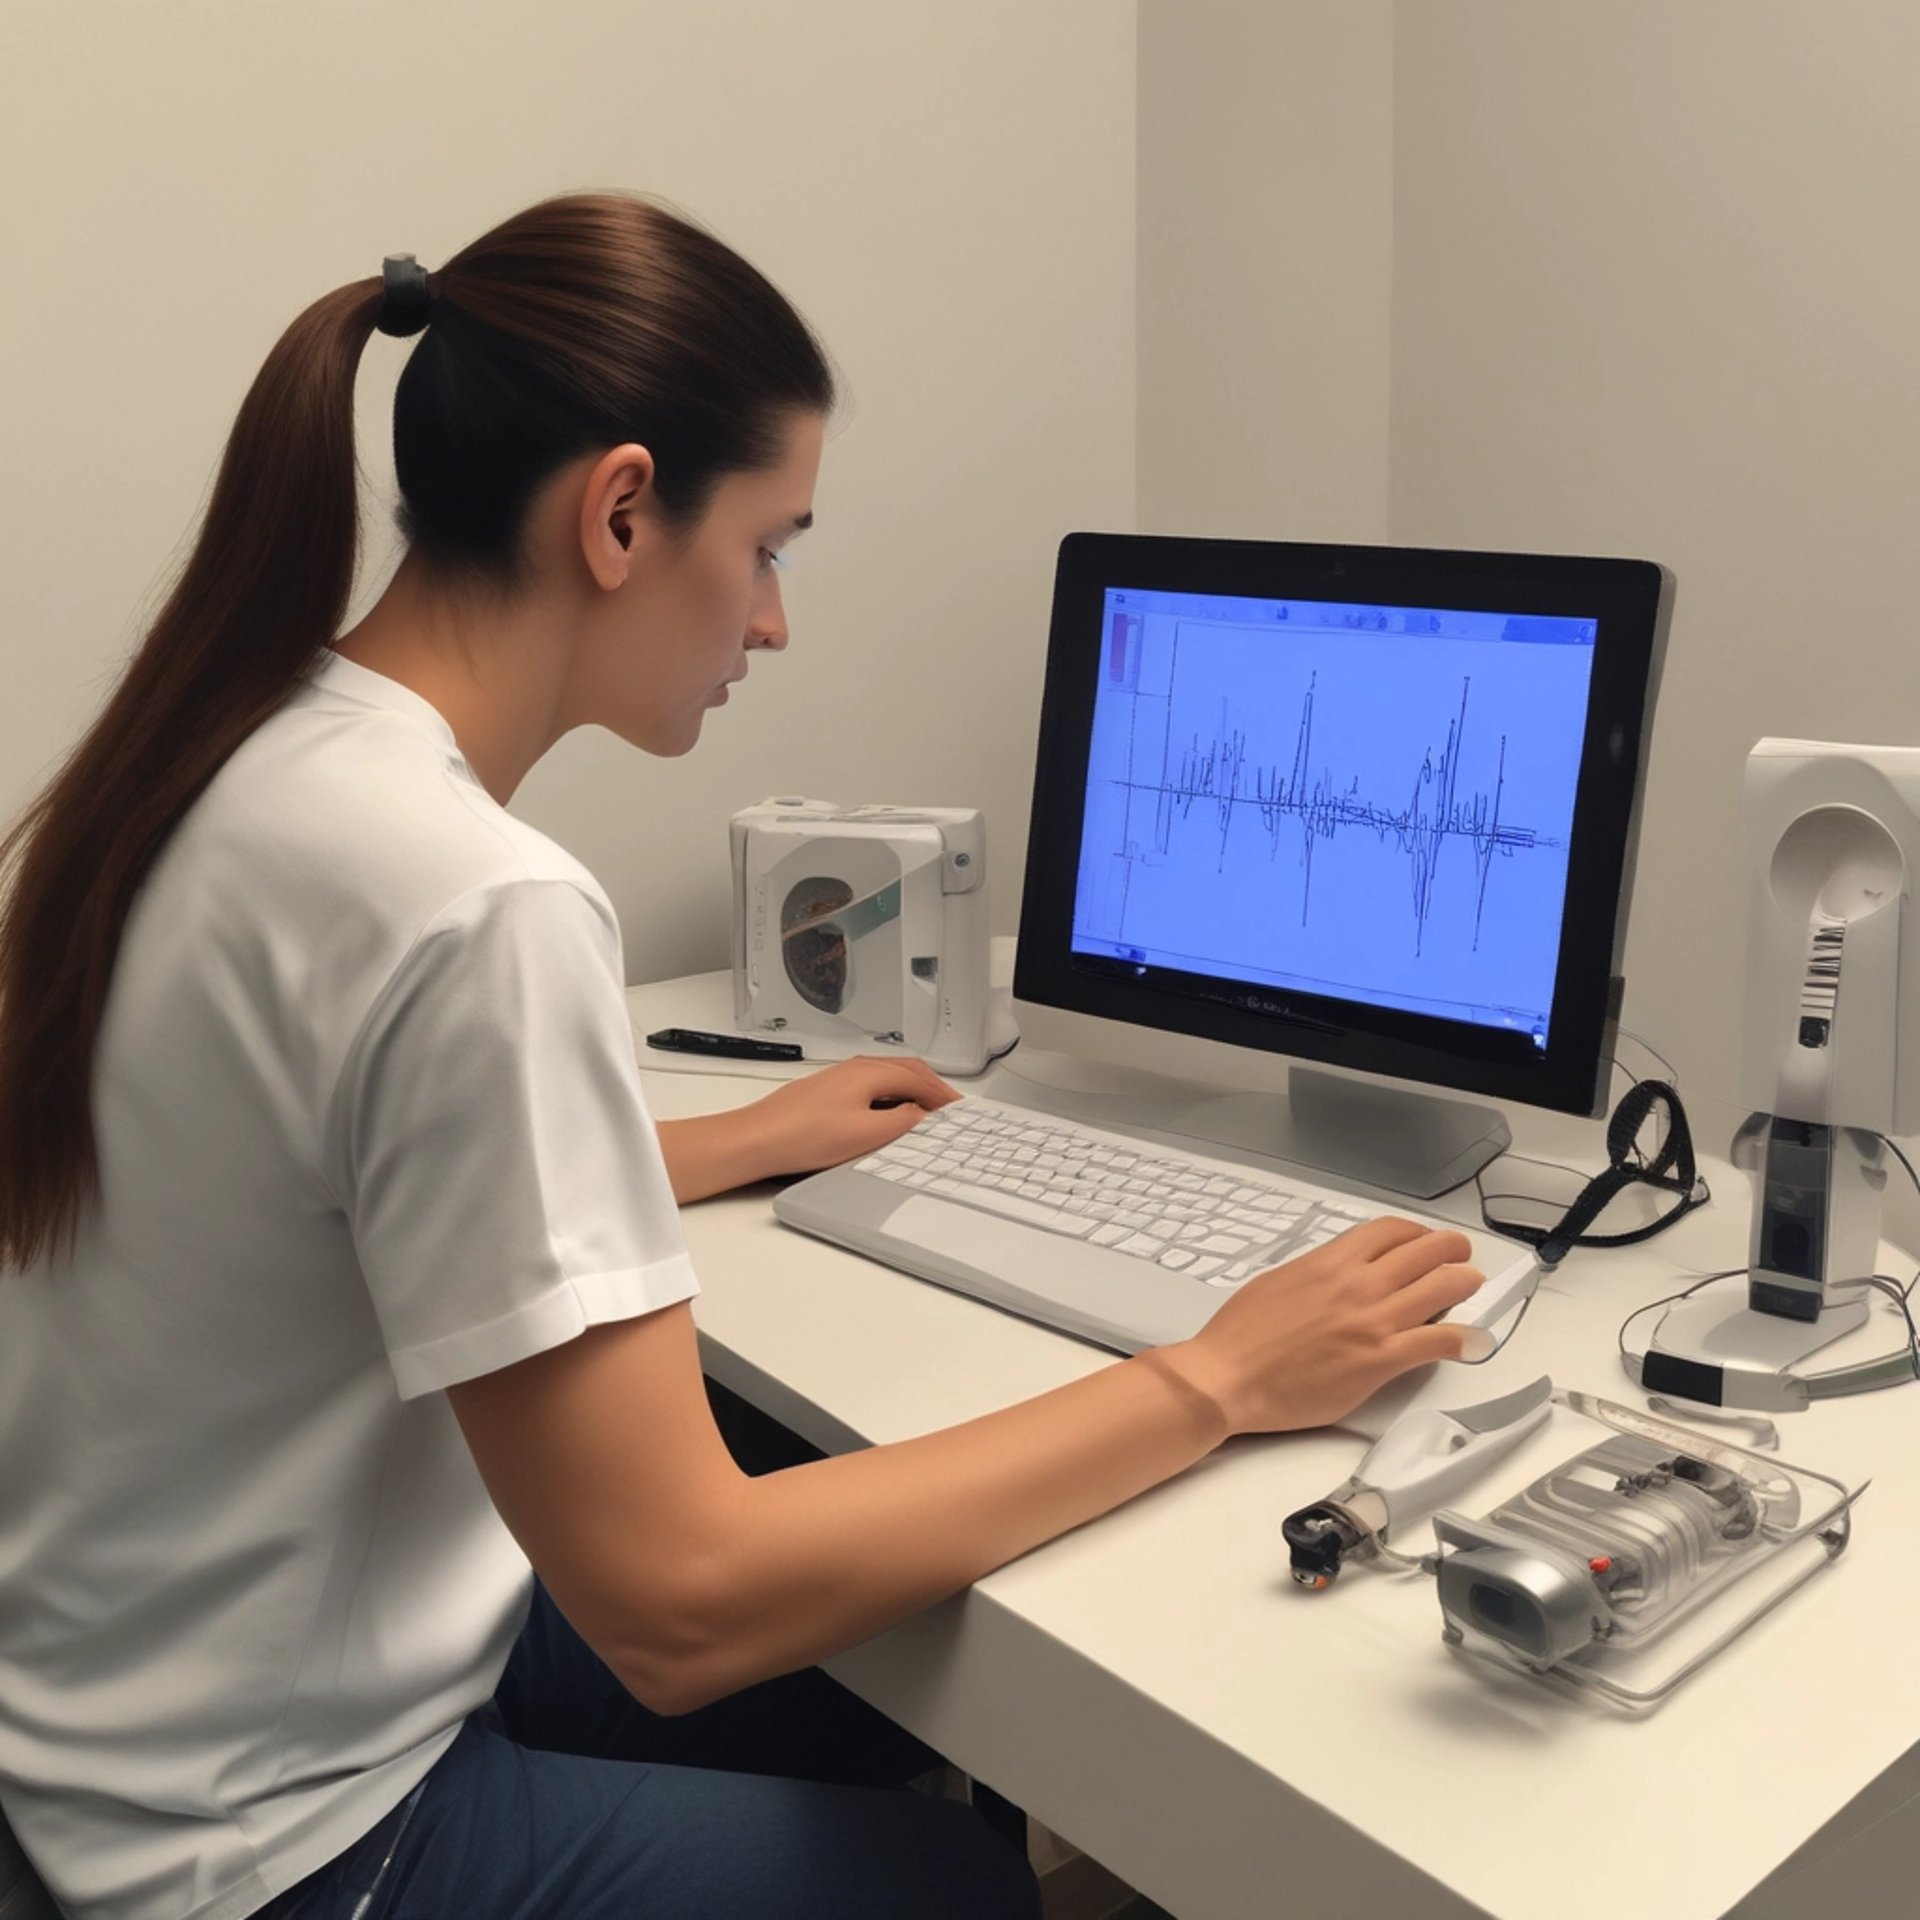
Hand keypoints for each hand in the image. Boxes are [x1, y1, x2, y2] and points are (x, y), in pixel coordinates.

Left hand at [738, 1055, 959, 1181]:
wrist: (757, 1139)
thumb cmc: (803, 1135)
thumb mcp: (865, 1134)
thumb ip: (900, 1122)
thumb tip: (921, 1115)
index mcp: (869, 1072)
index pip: (919, 1078)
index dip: (943, 1094)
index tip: (959, 1109)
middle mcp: (855, 1068)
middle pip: (905, 1070)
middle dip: (931, 1086)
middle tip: (949, 1107)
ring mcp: (839, 1078)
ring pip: (887, 1076)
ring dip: (911, 1089)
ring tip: (925, 1110)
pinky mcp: (827, 1091)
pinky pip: (871, 1086)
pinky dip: (891, 1095)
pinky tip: (888, 1113)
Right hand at [1159, 1218, 1482, 1435]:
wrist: (1227, 1377)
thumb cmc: (1241, 1335)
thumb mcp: (1279, 1281)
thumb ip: (1319, 1274)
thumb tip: (1340, 1275)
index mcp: (1331, 1261)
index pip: (1391, 1230)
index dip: (1417, 1233)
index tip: (1424, 1241)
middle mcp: (1359, 1283)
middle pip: (1427, 1251)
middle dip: (1452, 1251)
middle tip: (1460, 1258)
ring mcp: (1374, 1321)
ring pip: (1444, 1287)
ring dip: (1466, 1284)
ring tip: (1471, 1288)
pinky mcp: (1380, 1360)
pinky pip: (1439, 1341)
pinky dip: (1464, 1339)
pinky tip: (1473, 1342)